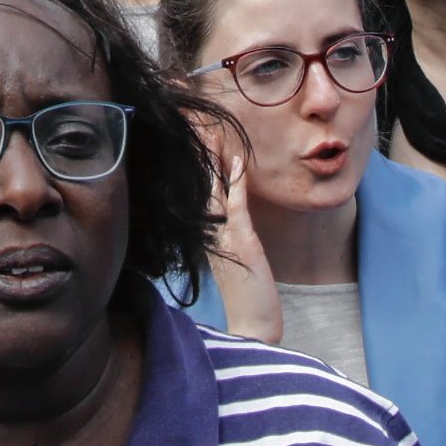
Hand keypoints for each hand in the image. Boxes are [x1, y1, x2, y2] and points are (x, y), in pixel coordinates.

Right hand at [201, 128, 280, 344]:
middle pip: (199, 183)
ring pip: (212, 188)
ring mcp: (223, 236)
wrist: (252, 327)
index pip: (198, 188)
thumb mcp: (235, 257)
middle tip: (193, 118)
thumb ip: (229, 231)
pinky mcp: (241, 243)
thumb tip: (229, 206)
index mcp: (207, 233)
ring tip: (209, 128)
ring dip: (211, 158)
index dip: (196, 159)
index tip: (193, 131)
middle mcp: (209, 231)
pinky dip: (235, 182)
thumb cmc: (246, 295)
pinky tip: (236, 160)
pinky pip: (236, 206)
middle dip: (197, 149)